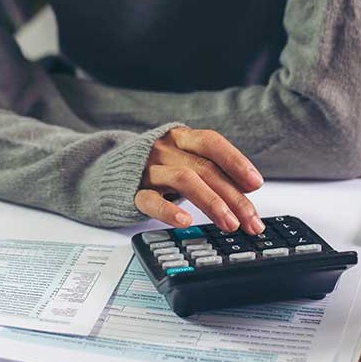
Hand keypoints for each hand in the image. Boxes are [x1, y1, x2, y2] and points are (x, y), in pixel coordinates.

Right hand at [135, 127, 265, 234]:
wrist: (104, 171)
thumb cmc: (155, 168)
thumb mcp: (181, 160)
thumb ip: (209, 170)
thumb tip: (246, 193)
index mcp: (180, 137)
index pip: (212, 142)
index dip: (235, 161)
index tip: (256, 183)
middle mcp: (165, 149)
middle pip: (205, 169)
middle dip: (234, 196)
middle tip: (251, 220)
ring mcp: (147, 169)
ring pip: (184, 180)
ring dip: (212, 203)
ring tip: (230, 224)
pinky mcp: (131, 192)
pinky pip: (150, 200)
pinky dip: (169, 211)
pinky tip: (185, 221)